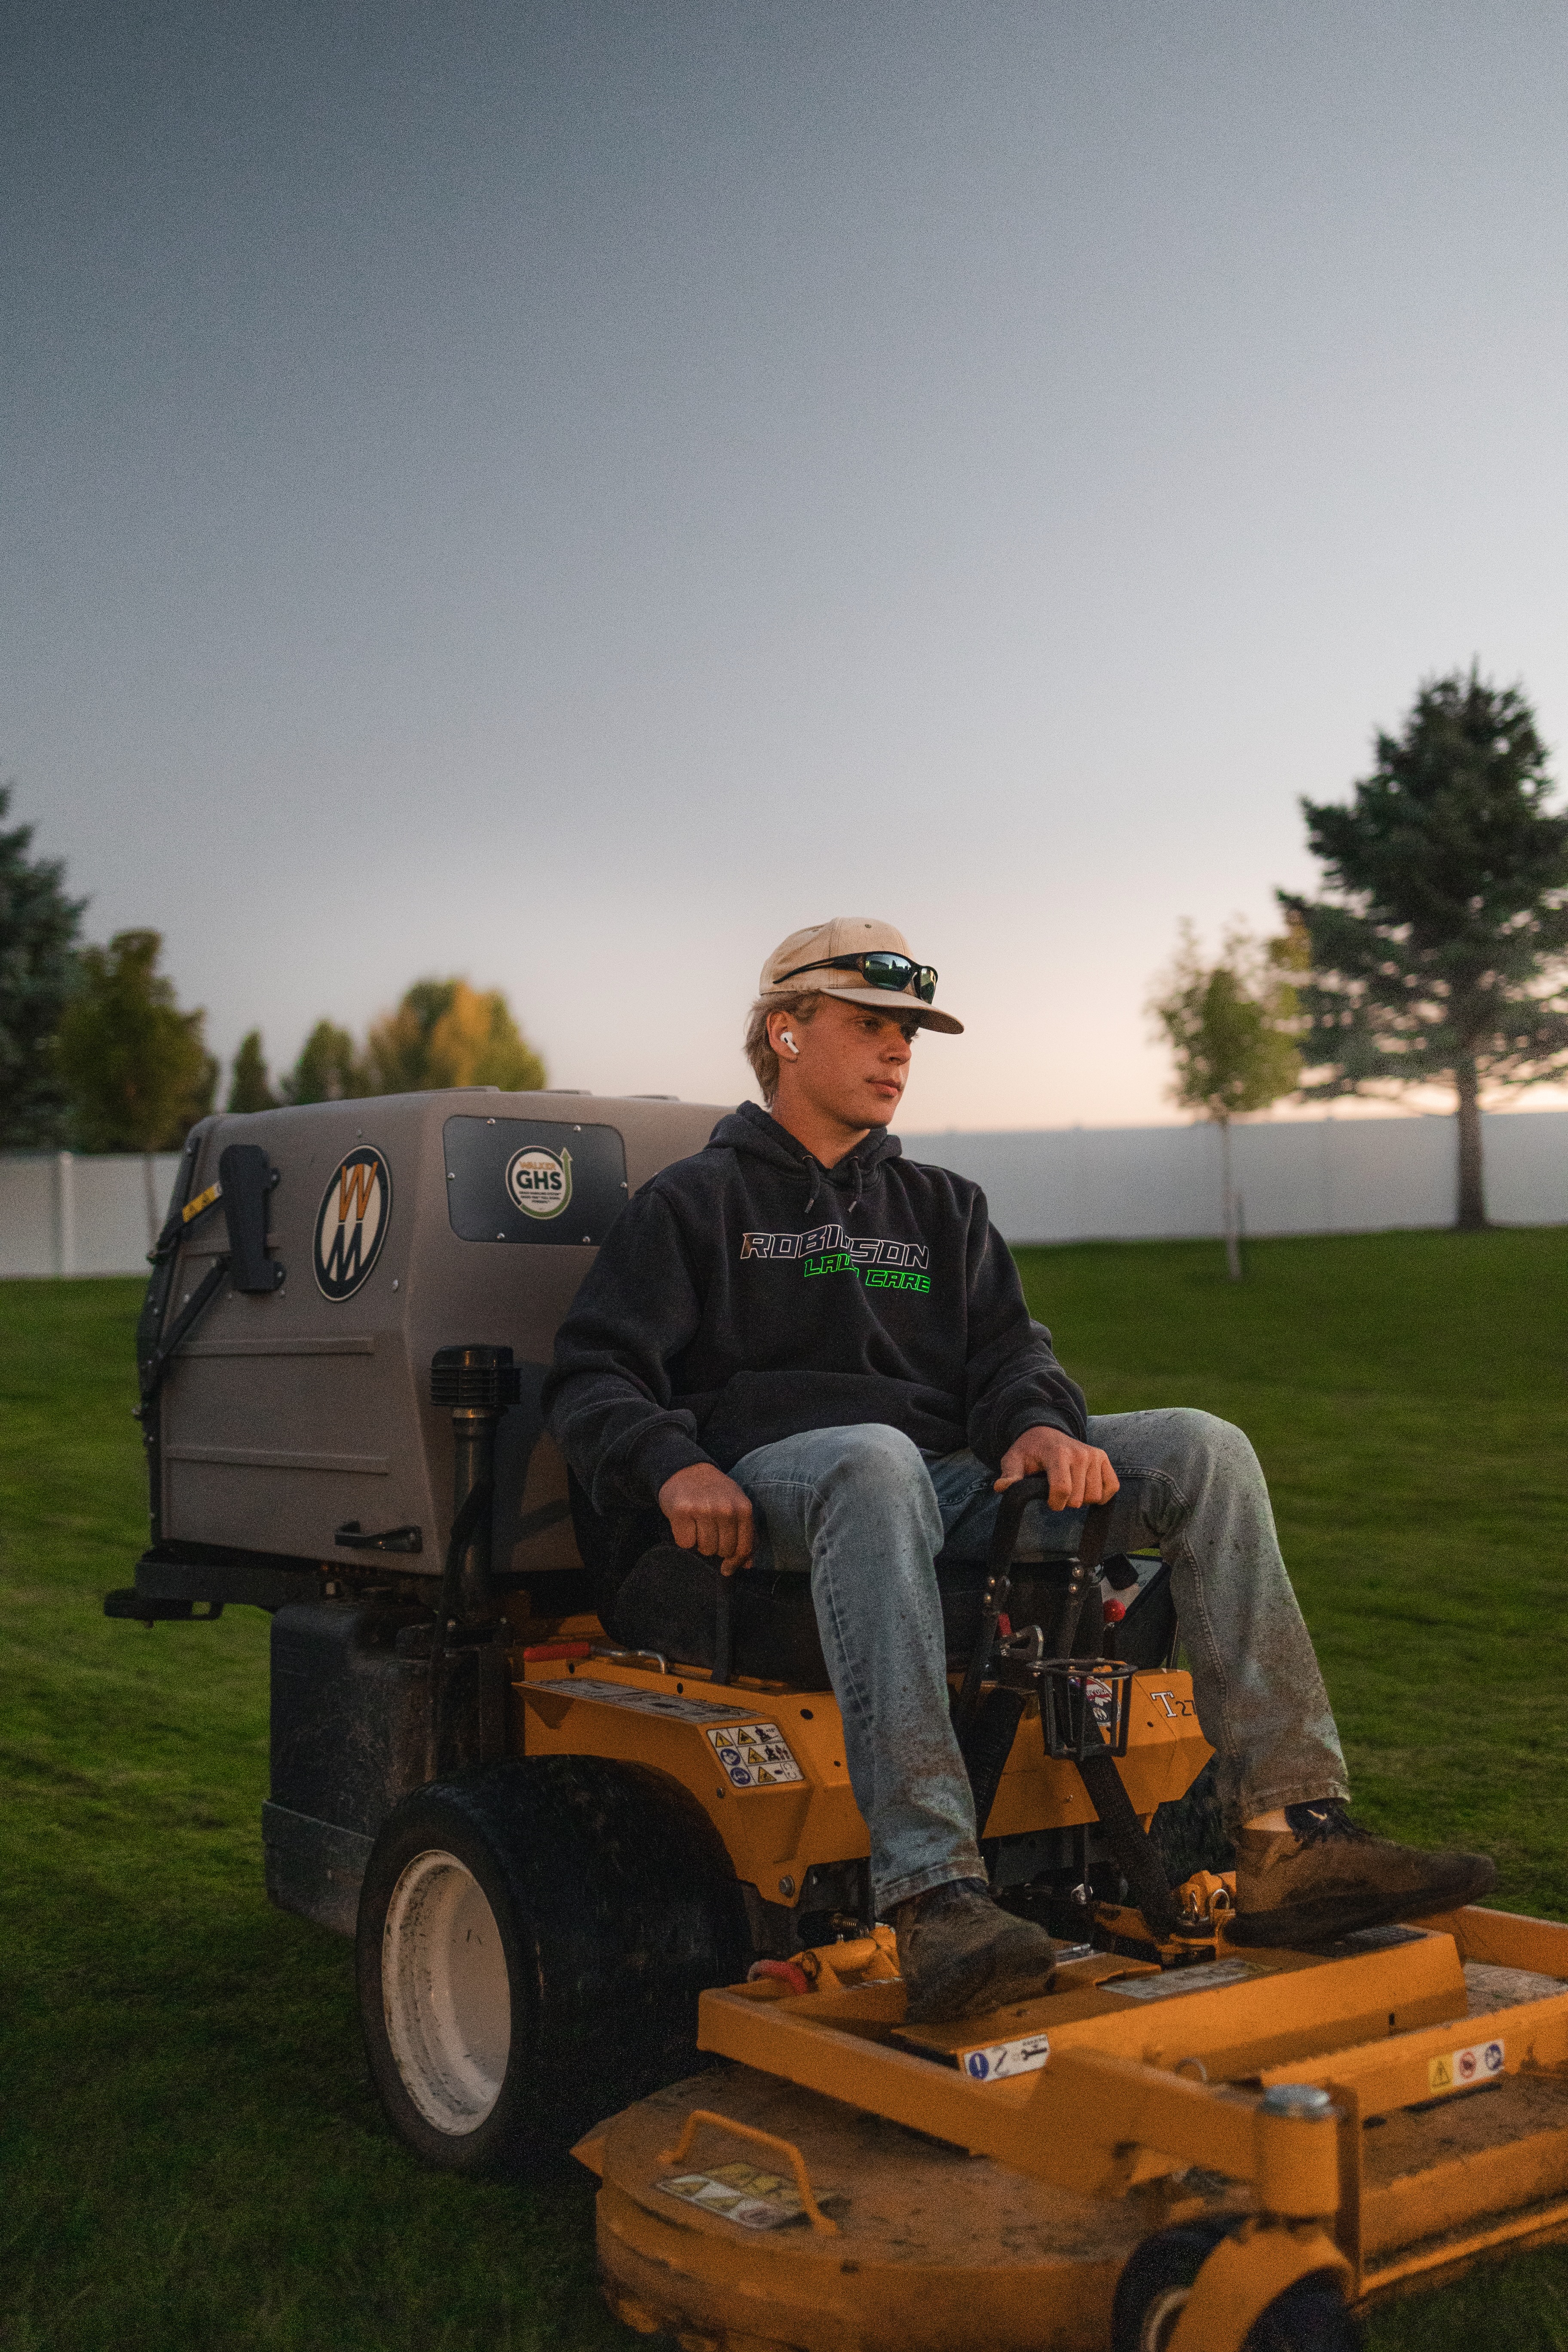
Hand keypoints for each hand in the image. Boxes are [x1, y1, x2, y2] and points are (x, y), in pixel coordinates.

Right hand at [657, 1464, 754, 1576]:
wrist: (686, 1469)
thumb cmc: (715, 1492)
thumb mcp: (736, 1505)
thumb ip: (746, 1533)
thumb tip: (748, 1565)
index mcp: (743, 1508)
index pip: (743, 1547)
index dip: (735, 1562)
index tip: (727, 1568)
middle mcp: (725, 1509)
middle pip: (723, 1551)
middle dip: (715, 1548)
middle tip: (709, 1533)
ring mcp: (703, 1510)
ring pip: (705, 1548)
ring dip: (699, 1544)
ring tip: (697, 1527)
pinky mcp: (682, 1511)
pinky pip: (685, 1543)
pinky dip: (683, 1539)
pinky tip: (685, 1524)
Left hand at [994, 1425, 1119, 1511]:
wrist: (1045, 1432)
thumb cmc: (1029, 1451)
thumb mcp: (1013, 1460)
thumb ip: (1010, 1475)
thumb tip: (1001, 1487)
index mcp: (1058, 1454)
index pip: (1063, 1489)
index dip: (1055, 1503)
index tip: (1049, 1501)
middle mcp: (1080, 1453)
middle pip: (1078, 1498)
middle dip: (1066, 1502)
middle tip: (1058, 1492)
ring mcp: (1094, 1455)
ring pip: (1095, 1496)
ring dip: (1082, 1499)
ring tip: (1071, 1488)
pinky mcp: (1103, 1458)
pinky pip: (1112, 1487)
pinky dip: (1101, 1495)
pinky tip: (1087, 1489)